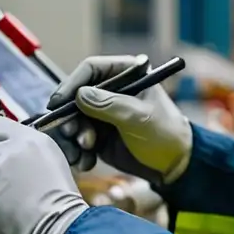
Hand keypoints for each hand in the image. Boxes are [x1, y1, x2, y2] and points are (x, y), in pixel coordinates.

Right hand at [48, 54, 192, 184]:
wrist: (174, 164)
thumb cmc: (165, 133)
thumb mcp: (140, 117)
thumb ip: (110, 105)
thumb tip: (80, 95)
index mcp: (126, 73)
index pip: (91, 69)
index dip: (72, 83)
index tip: (59, 103)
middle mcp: (111, 90)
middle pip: (75, 95)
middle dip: (69, 117)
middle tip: (72, 134)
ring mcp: (102, 112)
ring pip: (73, 119)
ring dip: (72, 138)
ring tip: (82, 154)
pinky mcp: (98, 134)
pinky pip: (77, 139)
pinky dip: (77, 151)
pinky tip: (86, 162)